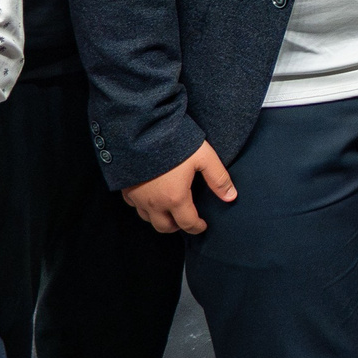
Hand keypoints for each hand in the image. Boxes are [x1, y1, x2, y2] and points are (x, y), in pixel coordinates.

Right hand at [121, 140, 236, 234]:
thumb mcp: (203, 157)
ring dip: (160, 217)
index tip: (203, 225)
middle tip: (185, 219)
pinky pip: (133, 205)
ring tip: (169, 209)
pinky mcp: (125, 188)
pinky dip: (143, 206)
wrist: (141, 130)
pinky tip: (150, 196)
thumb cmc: (174, 142)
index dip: (197, 227)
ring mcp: (137, 197)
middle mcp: (154, 203)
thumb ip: (218, 178)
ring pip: (147, 218)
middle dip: (177, 226)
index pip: (187, 224)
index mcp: (175, 198)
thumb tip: (231, 196)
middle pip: (164, 227)